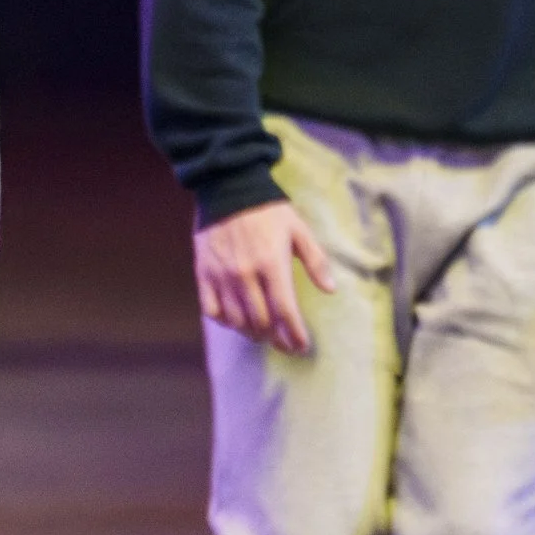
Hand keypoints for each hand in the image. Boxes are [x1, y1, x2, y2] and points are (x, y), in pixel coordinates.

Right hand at [193, 198, 333, 354]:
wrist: (228, 187)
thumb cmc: (268, 209)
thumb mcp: (299, 230)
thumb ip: (316, 261)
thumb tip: (331, 290)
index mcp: (272, 264)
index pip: (285, 312)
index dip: (294, 334)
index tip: (302, 346)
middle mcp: (246, 275)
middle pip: (261, 322)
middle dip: (276, 339)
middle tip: (284, 343)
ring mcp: (222, 276)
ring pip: (237, 321)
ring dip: (252, 333)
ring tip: (263, 334)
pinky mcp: (204, 274)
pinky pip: (211, 311)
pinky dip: (225, 321)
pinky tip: (235, 320)